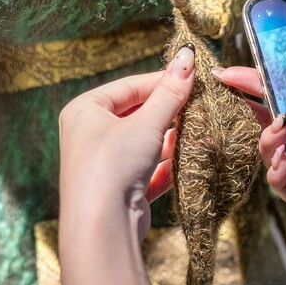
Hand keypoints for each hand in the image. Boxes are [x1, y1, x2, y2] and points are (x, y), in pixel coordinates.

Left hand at [58, 47, 195, 284]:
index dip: (163, 81)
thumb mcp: (146, 123)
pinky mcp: (118, 189)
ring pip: (144, 142)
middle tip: (200, 104)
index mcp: (85, 110)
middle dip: (169, 112)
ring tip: (198, 130)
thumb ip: (169, 92)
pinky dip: (166, 164)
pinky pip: (146, 168)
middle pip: (137, 113)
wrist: (102, 228)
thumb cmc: (114, 165)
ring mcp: (103, 163)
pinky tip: (188, 159)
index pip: (130, 86)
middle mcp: (89, 134)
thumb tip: (187, 57)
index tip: (194, 77)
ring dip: (170, 138)